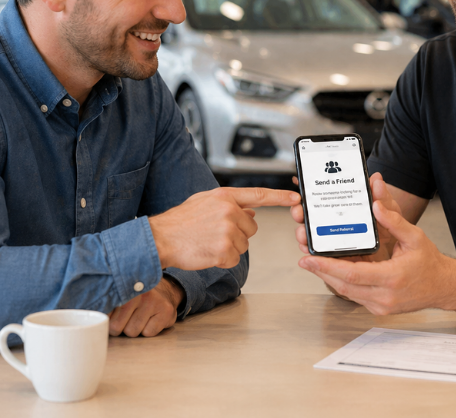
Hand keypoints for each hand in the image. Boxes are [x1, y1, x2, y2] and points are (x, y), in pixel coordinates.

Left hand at [108, 277, 182, 336]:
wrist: (167, 292)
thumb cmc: (137, 297)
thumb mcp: (119, 294)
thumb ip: (102, 302)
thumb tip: (78, 311)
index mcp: (121, 286)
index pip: (103, 313)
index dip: (104, 320)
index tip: (106, 318)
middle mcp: (137, 292)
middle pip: (116, 327)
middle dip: (120, 327)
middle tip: (127, 317)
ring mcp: (152, 301)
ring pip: (132, 332)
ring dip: (133, 329)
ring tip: (139, 318)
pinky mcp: (165, 311)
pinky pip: (148, 333)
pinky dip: (148, 330)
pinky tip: (150, 320)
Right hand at [151, 187, 300, 270]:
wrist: (160, 238)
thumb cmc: (179, 222)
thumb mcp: (204, 202)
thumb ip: (228, 204)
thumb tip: (250, 212)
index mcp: (225, 196)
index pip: (259, 195)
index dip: (280, 197)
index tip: (296, 199)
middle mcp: (229, 211)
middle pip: (251, 228)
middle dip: (238, 233)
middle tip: (214, 233)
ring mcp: (228, 231)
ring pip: (244, 245)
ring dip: (229, 247)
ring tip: (207, 242)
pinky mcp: (225, 250)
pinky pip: (234, 258)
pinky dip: (223, 259)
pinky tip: (207, 252)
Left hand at [297, 184, 453, 315]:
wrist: (443, 287)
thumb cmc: (429, 263)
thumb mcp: (415, 237)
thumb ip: (394, 221)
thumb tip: (375, 205)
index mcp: (392, 278)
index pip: (351, 273)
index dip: (326, 266)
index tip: (308, 259)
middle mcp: (385, 296)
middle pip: (343, 285)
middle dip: (321, 271)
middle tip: (304, 259)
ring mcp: (381, 306)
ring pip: (346, 292)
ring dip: (328, 278)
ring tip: (313, 263)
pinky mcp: (379, 309)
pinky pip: (355, 296)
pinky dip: (342, 284)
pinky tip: (333, 271)